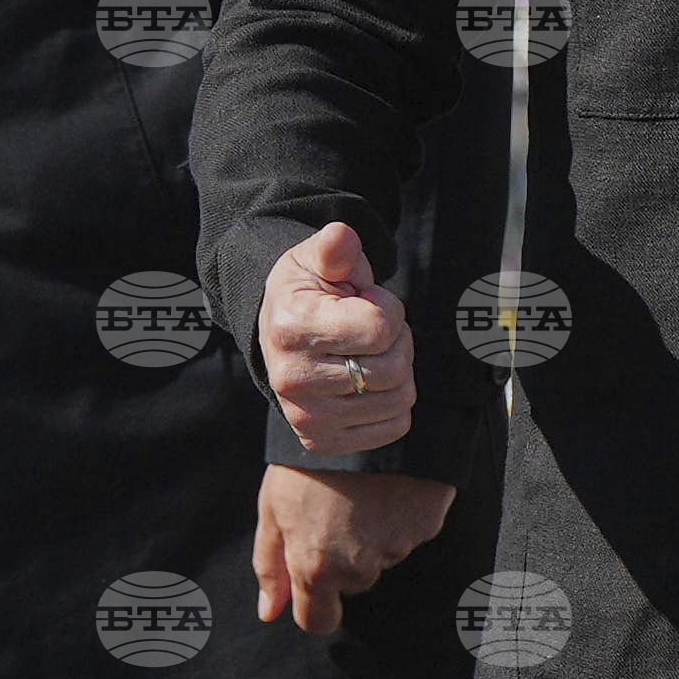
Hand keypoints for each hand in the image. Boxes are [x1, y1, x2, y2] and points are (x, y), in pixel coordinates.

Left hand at [249, 461, 454, 636]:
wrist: (363, 413)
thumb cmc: (308, 461)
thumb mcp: (274, 509)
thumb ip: (270, 566)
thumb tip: (269, 612)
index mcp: (316, 567)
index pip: (318, 620)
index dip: (315, 605)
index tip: (314, 584)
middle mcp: (359, 567)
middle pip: (352, 583)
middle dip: (344, 558)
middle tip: (335, 508)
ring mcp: (396, 547)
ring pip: (382, 556)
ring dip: (372, 533)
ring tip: (361, 489)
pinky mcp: (426, 525)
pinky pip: (410, 533)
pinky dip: (400, 515)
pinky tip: (388, 485)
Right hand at [256, 217, 417, 466]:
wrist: (278, 335)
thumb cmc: (307, 291)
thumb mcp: (315, 259)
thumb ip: (335, 248)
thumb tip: (342, 237)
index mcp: (291, 328)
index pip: (381, 328)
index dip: (389, 308)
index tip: (366, 301)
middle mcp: (292, 379)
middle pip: (394, 368)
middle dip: (397, 341)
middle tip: (371, 329)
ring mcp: (306, 418)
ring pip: (400, 399)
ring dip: (398, 371)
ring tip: (368, 353)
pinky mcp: (321, 441)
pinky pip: (395, 426)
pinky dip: (394, 403)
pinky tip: (367, 382)